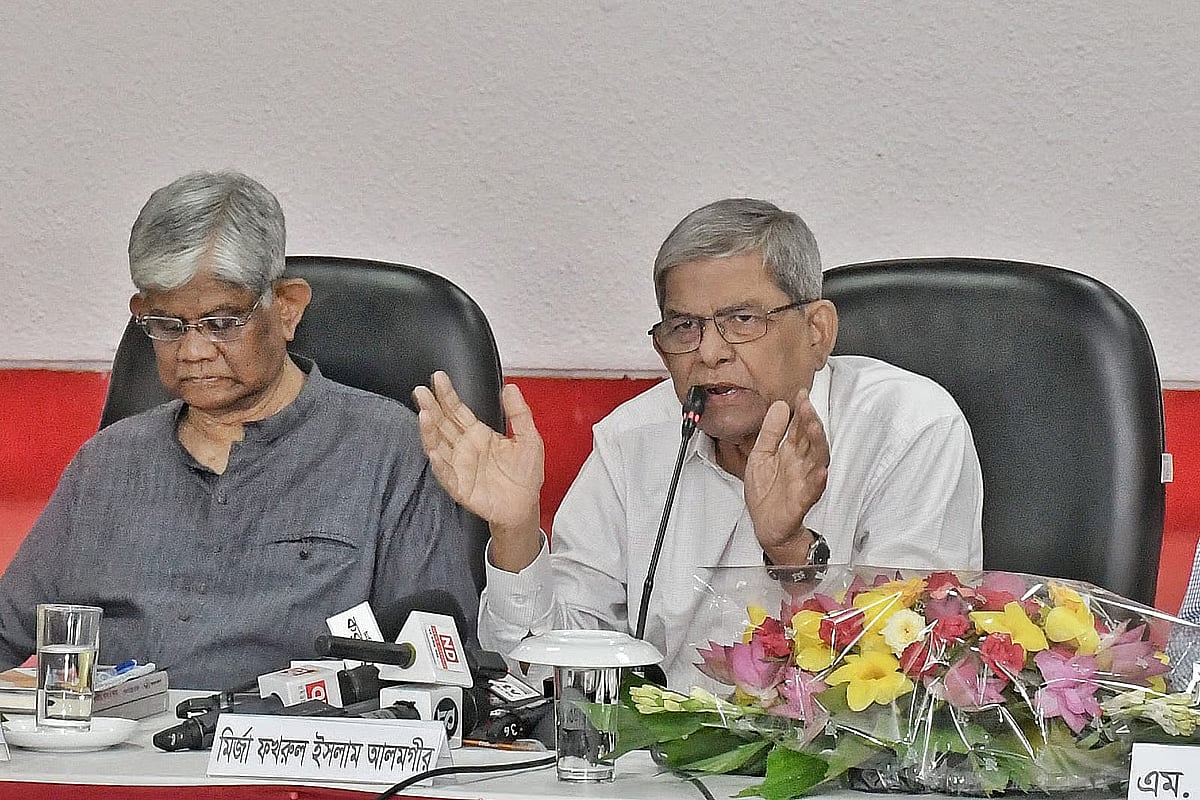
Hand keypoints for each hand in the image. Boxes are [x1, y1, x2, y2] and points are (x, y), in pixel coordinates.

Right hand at [413, 372, 543, 568]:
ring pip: (438, 445)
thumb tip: (511, 388)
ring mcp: (459, 466)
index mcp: (478, 434)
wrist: (525, 505)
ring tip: (423, 415)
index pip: (458, 410)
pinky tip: (432, 451)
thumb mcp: (529, 438)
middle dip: (430, 407)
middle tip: (420, 392)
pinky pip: (445, 474)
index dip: (447, 394)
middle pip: (442, 424)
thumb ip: (519, 413)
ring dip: (429, 431)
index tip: (438, 378)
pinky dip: (438, 463)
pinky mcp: (459, 486)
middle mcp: (464, 448)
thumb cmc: (525, 473)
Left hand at [743, 387, 829, 563]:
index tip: (801, 393)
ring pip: (817, 460)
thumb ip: (770, 432)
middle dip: (811, 421)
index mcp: (791, 452)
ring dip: (817, 444)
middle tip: (807, 405)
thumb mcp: (760, 455)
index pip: (800, 427)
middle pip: (811, 440)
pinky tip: (821, 471)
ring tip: (815, 428)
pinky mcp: (802, 500)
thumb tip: (779, 405)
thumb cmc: (766, 493)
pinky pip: (813, 490)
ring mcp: (804, 481)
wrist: (766, 526)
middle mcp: (801, 464)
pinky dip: (817, 480)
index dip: (801, 410)